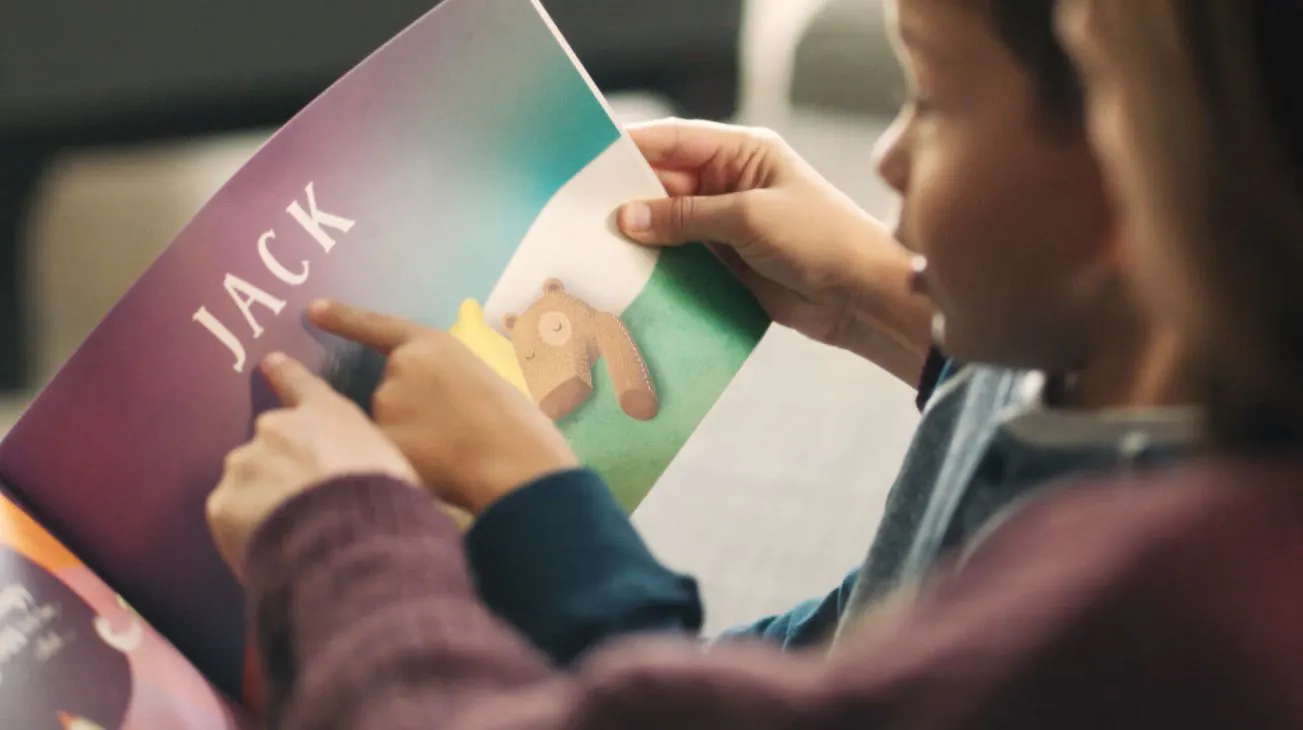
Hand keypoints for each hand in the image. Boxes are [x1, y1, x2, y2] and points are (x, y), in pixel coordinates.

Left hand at [207, 352, 418, 580]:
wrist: (351, 542)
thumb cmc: (384, 499)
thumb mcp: (390, 462)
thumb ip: (360, 455)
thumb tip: (358, 471)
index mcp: (326, 414)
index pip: (300, 383)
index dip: (284, 374)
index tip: (269, 363)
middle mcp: (277, 428)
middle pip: (272, 444)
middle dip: (282, 466)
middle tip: (304, 502)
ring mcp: (245, 464)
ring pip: (248, 480)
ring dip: (263, 499)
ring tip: (289, 534)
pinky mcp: (222, 504)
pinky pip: (233, 518)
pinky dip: (247, 531)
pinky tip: (272, 550)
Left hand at [309, 300, 579, 513]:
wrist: (512, 458)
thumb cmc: (514, 422)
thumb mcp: (480, 381)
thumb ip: (445, 381)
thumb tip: (432, 403)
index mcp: (431, 344)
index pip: (375, 327)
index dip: (344, 318)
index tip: (314, 310)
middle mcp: (399, 368)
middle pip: (387, 392)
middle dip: (409, 415)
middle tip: (453, 436)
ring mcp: (385, 405)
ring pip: (383, 427)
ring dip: (407, 441)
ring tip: (452, 457)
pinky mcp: (378, 441)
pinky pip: (380, 455)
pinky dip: (399, 464)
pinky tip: (435, 474)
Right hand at [618, 118, 931, 379]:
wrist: (861, 297)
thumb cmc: (820, 239)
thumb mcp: (749, 218)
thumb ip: (686, 216)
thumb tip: (627, 217)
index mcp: (743, 152)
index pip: (676, 140)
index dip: (631, 148)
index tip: (588, 161)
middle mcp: (730, 183)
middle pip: (665, 182)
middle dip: (627, 196)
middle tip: (580, 212)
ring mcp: (726, 225)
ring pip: (668, 223)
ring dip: (638, 235)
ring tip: (593, 245)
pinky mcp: (726, 263)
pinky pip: (680, 258)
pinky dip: (655, 265)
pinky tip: (624, 274)